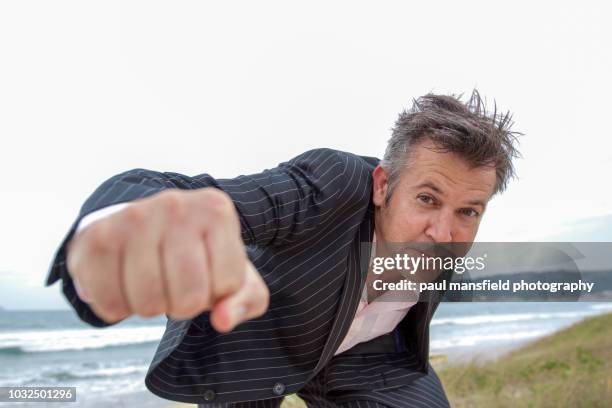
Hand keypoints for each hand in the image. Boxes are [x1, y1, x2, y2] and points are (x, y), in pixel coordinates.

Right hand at [66, 188, 269, 331]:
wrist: (140, 224)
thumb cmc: (194, 254)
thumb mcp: (232, 273)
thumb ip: (245, 300)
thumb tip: (222, 321)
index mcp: (216, 210)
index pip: (228, 284)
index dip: (217, 292)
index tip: (207, 272)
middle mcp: (176, 206)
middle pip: (189, 298)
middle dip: (185, 305)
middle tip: (177, 285)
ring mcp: (134, 218)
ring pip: (149, 303)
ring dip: (151, 308)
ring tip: (153, 283)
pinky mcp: (98, 237)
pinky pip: (110, 304)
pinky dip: (119, 309)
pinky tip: (125, 285)